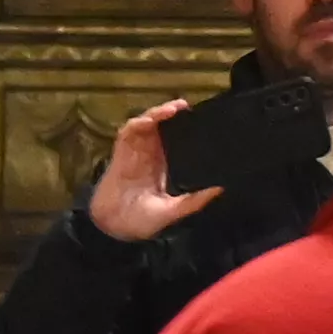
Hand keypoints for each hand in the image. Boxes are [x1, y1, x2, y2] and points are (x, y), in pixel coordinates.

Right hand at [91, 100, 214, 246]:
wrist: (113, 227)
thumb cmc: (141, 221)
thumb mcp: (173, 210)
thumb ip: (194, 201)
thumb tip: (219, 190)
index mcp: (162, 164)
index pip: (174, 139)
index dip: (184, 126)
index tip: (200, 118)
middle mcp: (149, 154)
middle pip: (161, 126)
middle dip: (172, 113)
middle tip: (187, 106)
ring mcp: (134, 152)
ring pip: (147, 124)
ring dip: (158, 113)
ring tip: (174, 107)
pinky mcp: (120, 152)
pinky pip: (129, 131)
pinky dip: (140, 122)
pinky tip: (151, 119)